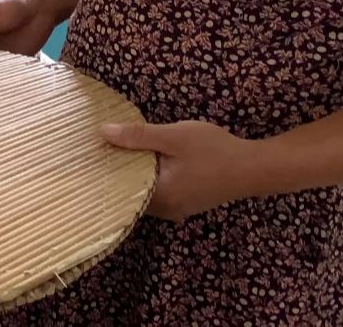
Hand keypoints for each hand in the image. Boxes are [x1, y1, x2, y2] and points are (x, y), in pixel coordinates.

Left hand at [103, 120, 261, 221]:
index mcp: (160, 197)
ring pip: (144, 192)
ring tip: (113, 152)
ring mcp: (176, 208)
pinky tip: (141, 160)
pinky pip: (157, 192)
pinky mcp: (185, 202)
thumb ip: (139, 136)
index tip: (87, 156)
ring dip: (133, 174)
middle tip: (96, 150)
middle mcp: (165, 210)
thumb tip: (102, 132)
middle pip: (130, 192)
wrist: (255, 167)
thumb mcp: (174, 137)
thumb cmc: (215, 151)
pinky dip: (148, 177)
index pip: (119, 189)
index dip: (104, 171)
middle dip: (116, 172)